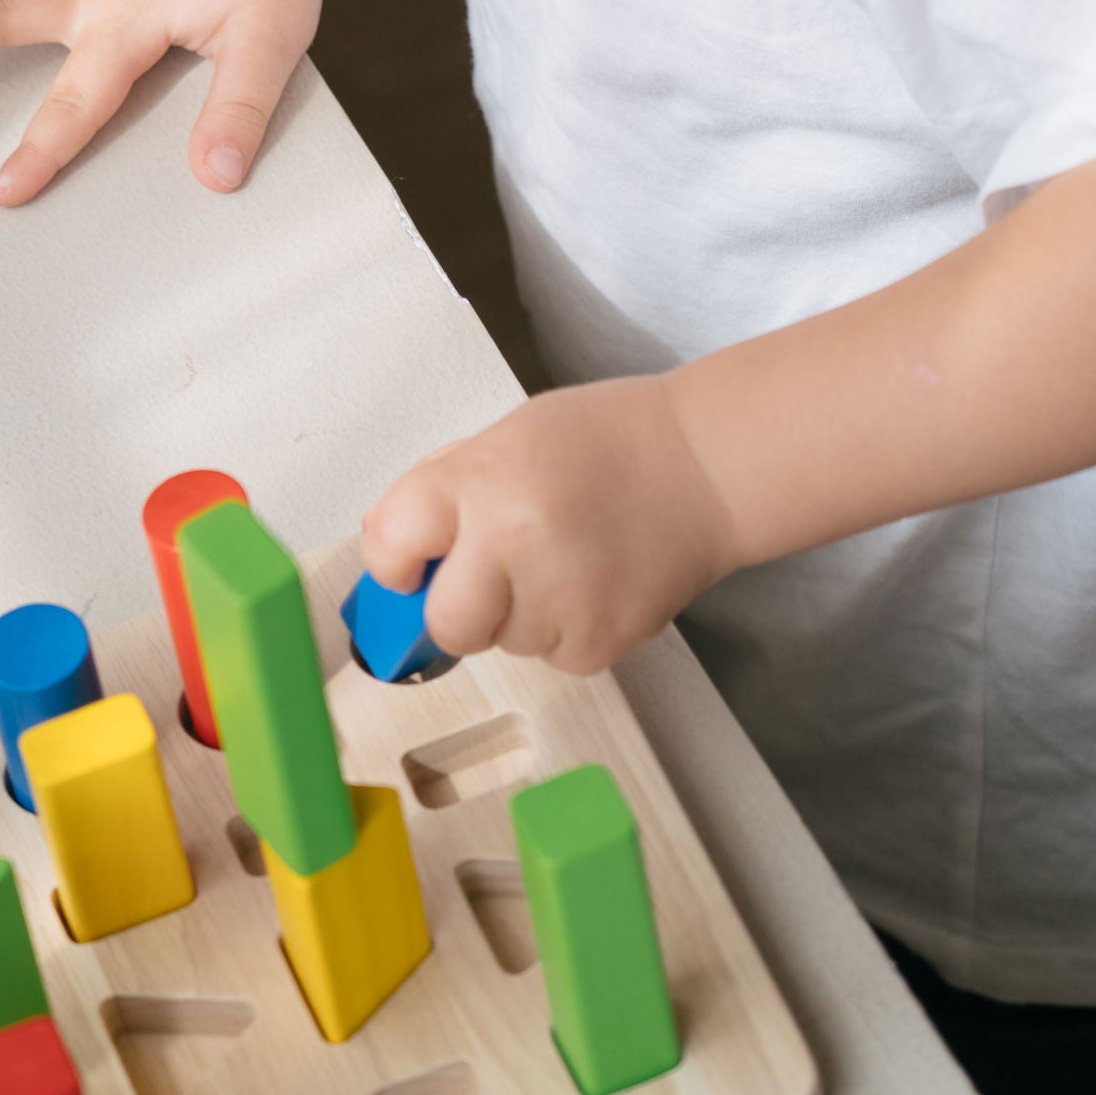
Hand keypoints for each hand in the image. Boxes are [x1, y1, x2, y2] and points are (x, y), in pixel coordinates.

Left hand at [361, 377, 740, 675]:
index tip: (412, 564)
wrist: (708, 466)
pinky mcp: (600, 640)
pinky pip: (553, 657)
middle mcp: (515, 540)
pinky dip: (568, 630)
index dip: (396, 561)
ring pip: (504, 644)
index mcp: (482, 480)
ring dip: (522, 615)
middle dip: (459, 611)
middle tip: (495, 577)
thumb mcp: (509, 437)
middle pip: (446, 624)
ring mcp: (561, 596)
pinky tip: (597, 582)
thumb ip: (439, 487)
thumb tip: (386, 544)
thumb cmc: (609, 443)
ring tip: (568, 560)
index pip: (392, 544)